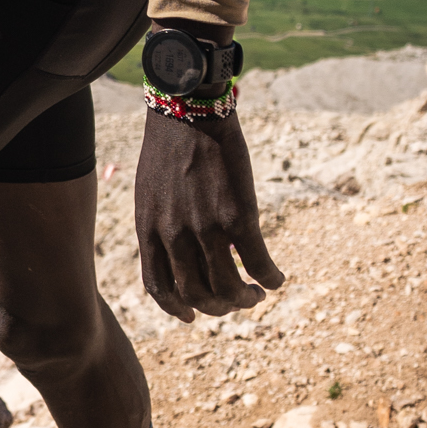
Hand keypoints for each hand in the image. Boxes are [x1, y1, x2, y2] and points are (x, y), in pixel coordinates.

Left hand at [133, 108, 282, 321]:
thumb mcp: (150, 190)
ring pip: (228, 288)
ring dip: (245, 299)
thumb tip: (176, 247)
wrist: (187, 110)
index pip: (159, 287)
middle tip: (235, 301)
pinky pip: (258, 262)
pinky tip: (277, 279)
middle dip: (218, 308)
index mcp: (149, 230)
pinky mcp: (237, 216)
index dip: (177, 309)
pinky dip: (270, 277)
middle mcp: (174, 236)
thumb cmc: (168, 145)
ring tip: (256, 294)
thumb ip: (160, 222)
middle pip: (197, 295)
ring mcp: (206, 229)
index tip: (192, 316)